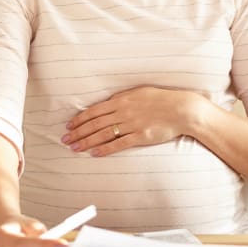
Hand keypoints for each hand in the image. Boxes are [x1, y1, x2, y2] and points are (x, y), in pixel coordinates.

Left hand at [63, 86, 197, 155]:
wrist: (182, 109)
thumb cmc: (163, 99)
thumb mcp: (141, 92)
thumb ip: (123, 98)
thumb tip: (108, 104)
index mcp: (123, 100)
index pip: (95, 110)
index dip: (79, 119)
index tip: (68, 126)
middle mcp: (124, 112)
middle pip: (95, 123)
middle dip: (78, 132)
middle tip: (65, 140)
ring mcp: (132, 125)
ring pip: (103, 134)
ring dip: (86, 142)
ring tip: (74, 148)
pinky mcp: (141, 136)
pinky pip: (119, 144)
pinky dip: (105, 149)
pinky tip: (94, 154)